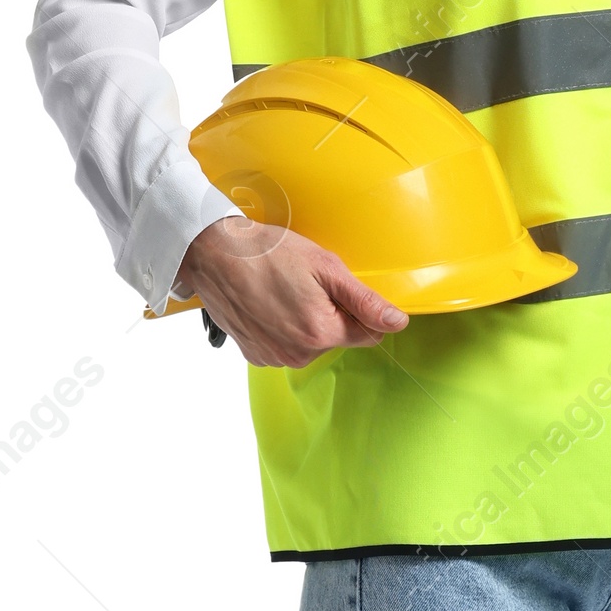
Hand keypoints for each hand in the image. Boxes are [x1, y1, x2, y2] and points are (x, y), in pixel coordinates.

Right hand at [176, 211, 407, 366]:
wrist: (214, 253)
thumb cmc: (266, 253)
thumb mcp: (325, 267)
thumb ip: (364, 300)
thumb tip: (396, 322)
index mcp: (321, 332)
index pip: (369, 334)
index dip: (359, 309)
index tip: (338, 289)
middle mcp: (298, 354)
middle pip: (336, 338)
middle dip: (329, 314)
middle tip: (305, 284)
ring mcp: (274, 357)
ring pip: (310, 344)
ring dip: (304, 322)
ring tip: (283, 291)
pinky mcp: (255, 354)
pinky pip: (284, 346)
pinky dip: (281, 328)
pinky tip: (268, 304)